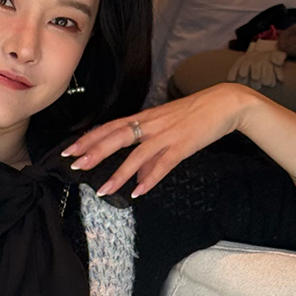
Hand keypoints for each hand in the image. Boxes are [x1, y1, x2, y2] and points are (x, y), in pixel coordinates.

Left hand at [61, 84, 255, 197]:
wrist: (224, 104)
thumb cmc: (196, 115)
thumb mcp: (168, 129)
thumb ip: (150, 155)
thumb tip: (137, 177)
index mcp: (146, 118)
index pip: (111, 127)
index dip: (90, 138)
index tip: (71, 150)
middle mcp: (151, 125)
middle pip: (116, 137)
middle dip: (94, 151)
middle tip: (74, 165)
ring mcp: (167, 135)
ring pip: (137, 154)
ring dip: (119, 173)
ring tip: (103, 190)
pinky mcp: (183, 145)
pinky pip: (163, 164)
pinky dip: (150, 178)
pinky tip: (138, 192)